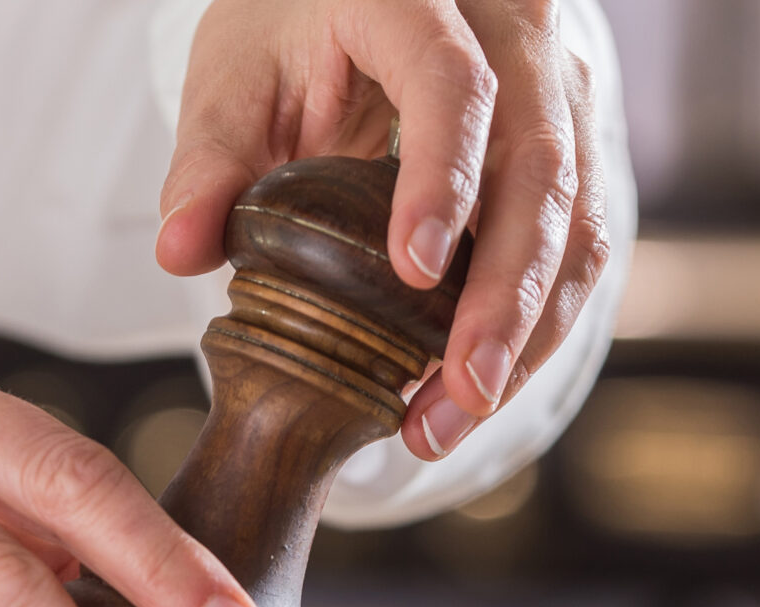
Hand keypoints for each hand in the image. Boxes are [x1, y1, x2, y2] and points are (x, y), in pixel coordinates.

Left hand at [157, 0, 610, 463]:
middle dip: (506, 297)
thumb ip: (208, 162)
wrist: (355, 2)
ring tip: (457, 413)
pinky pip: (579, 250)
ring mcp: (558, 93)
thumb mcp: (233, 77)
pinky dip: (534, 330)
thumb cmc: (292, 29)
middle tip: (459, 391)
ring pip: (579, 222)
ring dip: (528, 333)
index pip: (455, 84)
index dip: (445, 180)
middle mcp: (514, 34)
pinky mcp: (575, 151)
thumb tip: (180, 250)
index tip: (414, 273)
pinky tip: (474, 391)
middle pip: (542, 168)